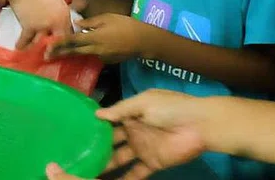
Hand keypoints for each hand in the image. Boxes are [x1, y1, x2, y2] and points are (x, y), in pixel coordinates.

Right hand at [0, 0, 73, 48]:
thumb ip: (56, 11)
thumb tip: (54, 22)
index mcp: (64, 13)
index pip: (68, 32)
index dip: (64, 41)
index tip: (61, 48)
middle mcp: (57, 22)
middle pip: (58, 42)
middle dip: (54, 51)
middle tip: (48, 57)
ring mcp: (44, 26)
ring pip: (41, 43)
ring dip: (36, 49)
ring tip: (33, 54)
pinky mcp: (30, 28)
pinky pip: (25, 41)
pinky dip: (21, 45)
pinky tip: (19, 48)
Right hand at [46, 89, 208, 179]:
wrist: (199, 126)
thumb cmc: (171, 108)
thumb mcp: (144, 103)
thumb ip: (121, 110)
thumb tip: (96, 114)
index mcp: (131, 113)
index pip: (109, 120)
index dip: (95, 126)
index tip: (75, 132)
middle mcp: (133, 130)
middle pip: (111, 141)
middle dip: (96, 147)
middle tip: (76, 156)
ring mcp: (141, 148)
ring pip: (119, 158)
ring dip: (106, 165)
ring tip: (86, 171)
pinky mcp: (151, 163)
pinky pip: (135, 174)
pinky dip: (124, 179)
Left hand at [47, 13, 146, 63]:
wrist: (143, 41)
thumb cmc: (126, 25)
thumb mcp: (107, 18)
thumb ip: (90, 22)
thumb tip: (76, 24)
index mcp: (94, 38)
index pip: (72, 41)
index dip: (59, 43)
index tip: (48, 46)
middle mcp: (95, 50)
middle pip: (74, 52)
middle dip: (60, 53)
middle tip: (46, 55)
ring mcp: (101, 57)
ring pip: (83, 55)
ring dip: (71, 55)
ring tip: (59, 55)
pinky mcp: (107, 61)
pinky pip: (93, 56)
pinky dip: (85, 54)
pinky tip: (81, 52)